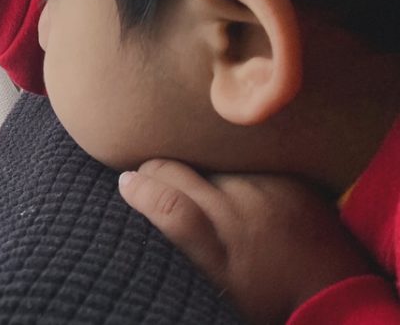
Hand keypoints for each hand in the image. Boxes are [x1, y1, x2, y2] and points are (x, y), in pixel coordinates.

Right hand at [119, 159, 375, 323]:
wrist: (334, 293)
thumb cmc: (263, 295)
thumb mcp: (216, 282)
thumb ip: (179, 234)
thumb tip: (131, 187)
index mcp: (219, 252)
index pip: (170, 207)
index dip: (141, 189)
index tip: (126, 183)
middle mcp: (241, 215)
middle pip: (177, 172)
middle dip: (154, 170)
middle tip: (148, 179)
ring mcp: (266, 193)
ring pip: (208, 165)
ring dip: (197, 172)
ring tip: (202, 188)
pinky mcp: (287, 180)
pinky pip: (243, 164)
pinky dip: (233, 173)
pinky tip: (239, 192)